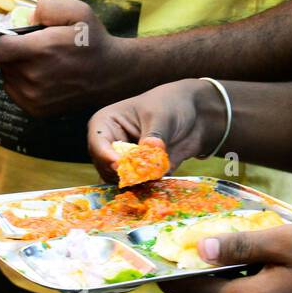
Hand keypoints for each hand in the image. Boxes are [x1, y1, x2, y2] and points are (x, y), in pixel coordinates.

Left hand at [0, 0, 130, 115]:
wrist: (111, 74)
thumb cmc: (93, 40)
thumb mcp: (78, 10)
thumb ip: (47, 7)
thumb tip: (24, 17)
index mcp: (41, 51)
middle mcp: (34, 77)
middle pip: (0, 60)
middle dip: (7, 48)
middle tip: (26, 41)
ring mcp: (34, 97)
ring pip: (6, 75)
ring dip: (14, 64)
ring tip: (37, 58)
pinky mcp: (36, 109)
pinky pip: (14, 90)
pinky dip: (20, 80)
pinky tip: (39, 73)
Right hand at [88, 79, 226, 183]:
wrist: (193, 115)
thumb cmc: (170, 105)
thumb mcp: (161, 116)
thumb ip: (155, 135)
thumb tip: (151, 150)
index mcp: (106, 124)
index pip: (98, 144)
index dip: (107, 156)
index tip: (119, 165)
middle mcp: (110, 145)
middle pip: (106, 168)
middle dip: (125, 172)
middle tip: (145, 172)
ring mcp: (124, 162)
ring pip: (121, 181)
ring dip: (139, 181)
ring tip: (157, 170)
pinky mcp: (139, 174)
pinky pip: (138, 187)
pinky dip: (149, 186)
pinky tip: (162, 176)